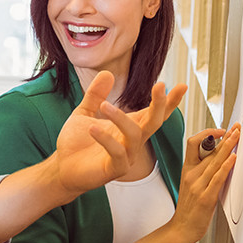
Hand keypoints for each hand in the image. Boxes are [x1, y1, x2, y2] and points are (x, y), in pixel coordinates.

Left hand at [53, 72, 186, 196]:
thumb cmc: (76, 143)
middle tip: (160, 85)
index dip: (169, 101)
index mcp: (129, 127)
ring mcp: (126, 156)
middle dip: (160, 104)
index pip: (153, 113)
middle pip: (154, 122)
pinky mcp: (114, 169)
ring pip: (135, 135)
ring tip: (104, 106)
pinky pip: (117, 153)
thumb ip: (96, 94)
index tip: (182, 86)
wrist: (60, 168)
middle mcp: (131, 142)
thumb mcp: (84, 113)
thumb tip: (107, 73)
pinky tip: (93, 128)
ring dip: (120, 118)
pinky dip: (106, 139)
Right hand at [171, 123, 239, 242]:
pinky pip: (217, 178)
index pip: (193, 143)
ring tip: (238, 137)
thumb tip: (221, 157)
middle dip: (225, 137)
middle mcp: (191, 175)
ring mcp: (198, 186)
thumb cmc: (189, 208)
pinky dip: (226, 166)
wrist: (181, 228)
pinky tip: (233, 158)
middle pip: (209, 149)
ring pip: (214, 161)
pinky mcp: (206, 197)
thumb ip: (203, 170)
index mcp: (187, 170)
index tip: (221, 130)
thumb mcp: (192, 184)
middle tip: (237, 128)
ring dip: (228, 146)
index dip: (207, 134)